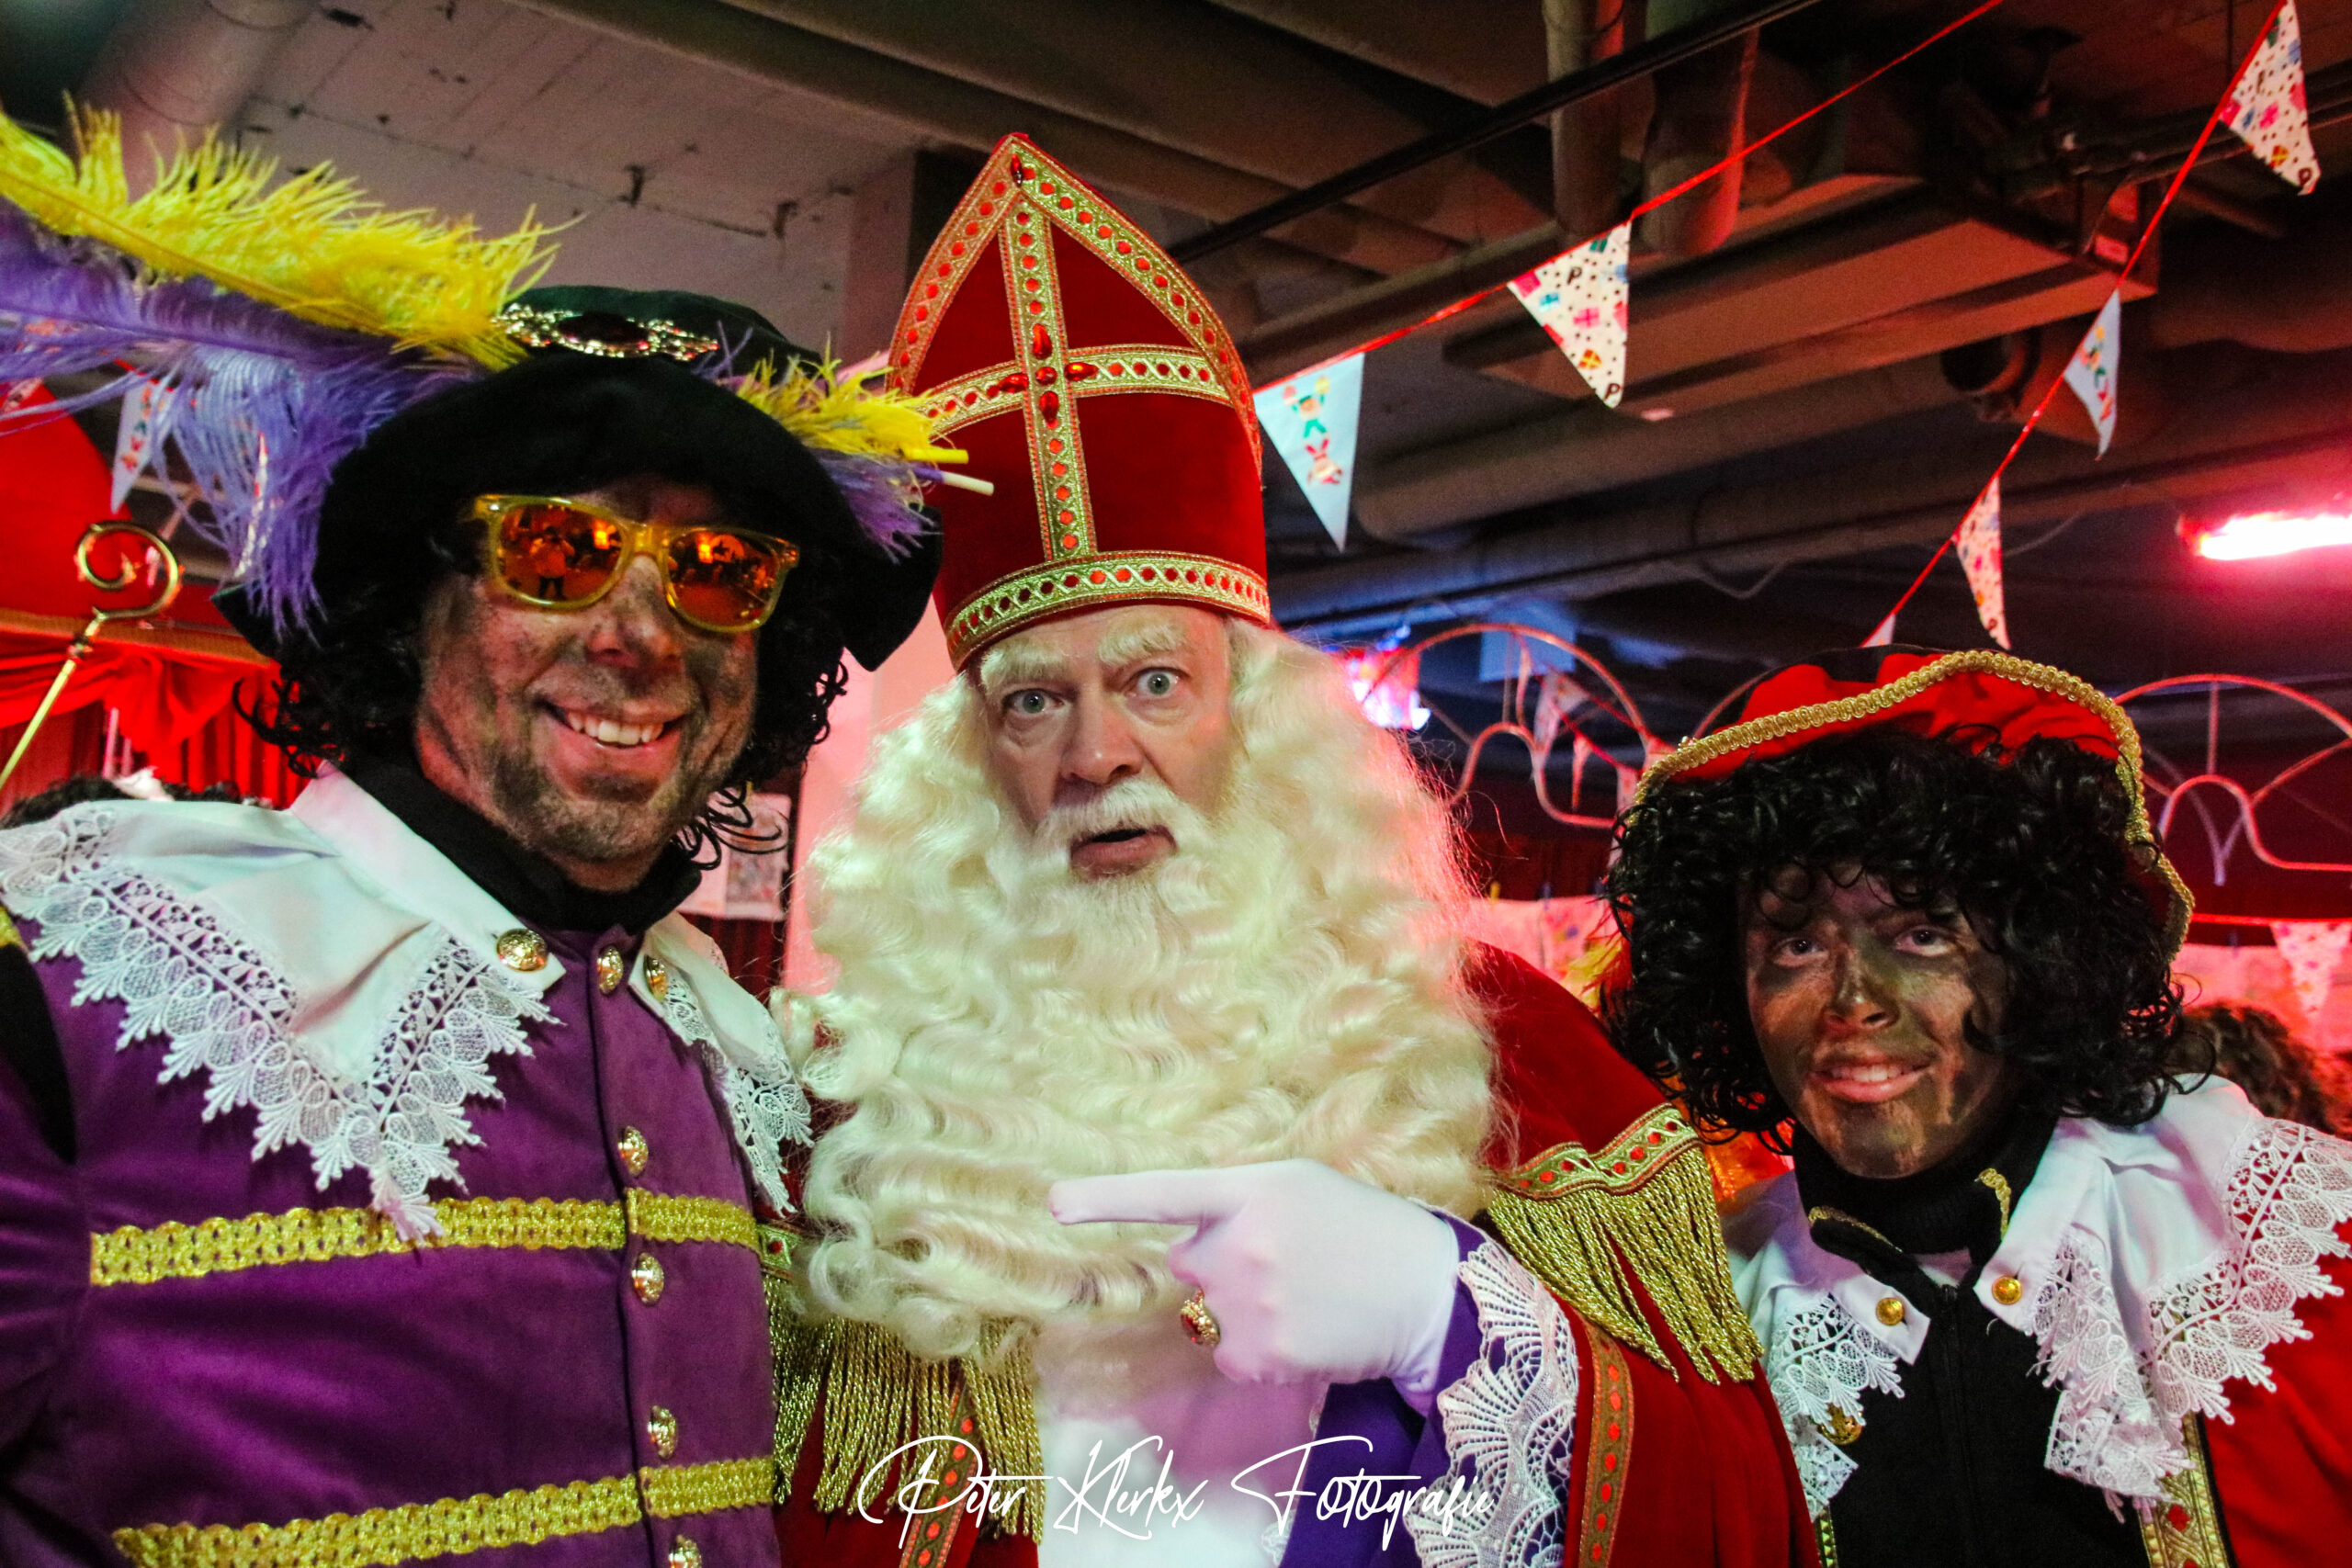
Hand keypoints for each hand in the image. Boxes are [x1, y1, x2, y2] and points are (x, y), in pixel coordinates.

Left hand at [1050, 1158, 1461, 1395]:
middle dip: (1221, 1263)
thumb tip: (1187, 1235)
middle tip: (1286, 1261)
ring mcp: (1250, 1301)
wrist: (1425, 1290)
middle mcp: (1242, 1243)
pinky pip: (1229, 1353)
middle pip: (1189, 1261)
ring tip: (1304, 1296)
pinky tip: (1305, 1330)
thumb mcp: (1302, 1186)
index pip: (1167, 1193)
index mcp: (1253, 1189)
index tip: (1053, 1204)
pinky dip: (1259, 1349)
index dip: (1105, 1198)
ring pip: (1207, 1311)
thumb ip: (1239, 1199)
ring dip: (1241, 1309)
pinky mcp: (1261, 1351)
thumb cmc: (1364, 1228)